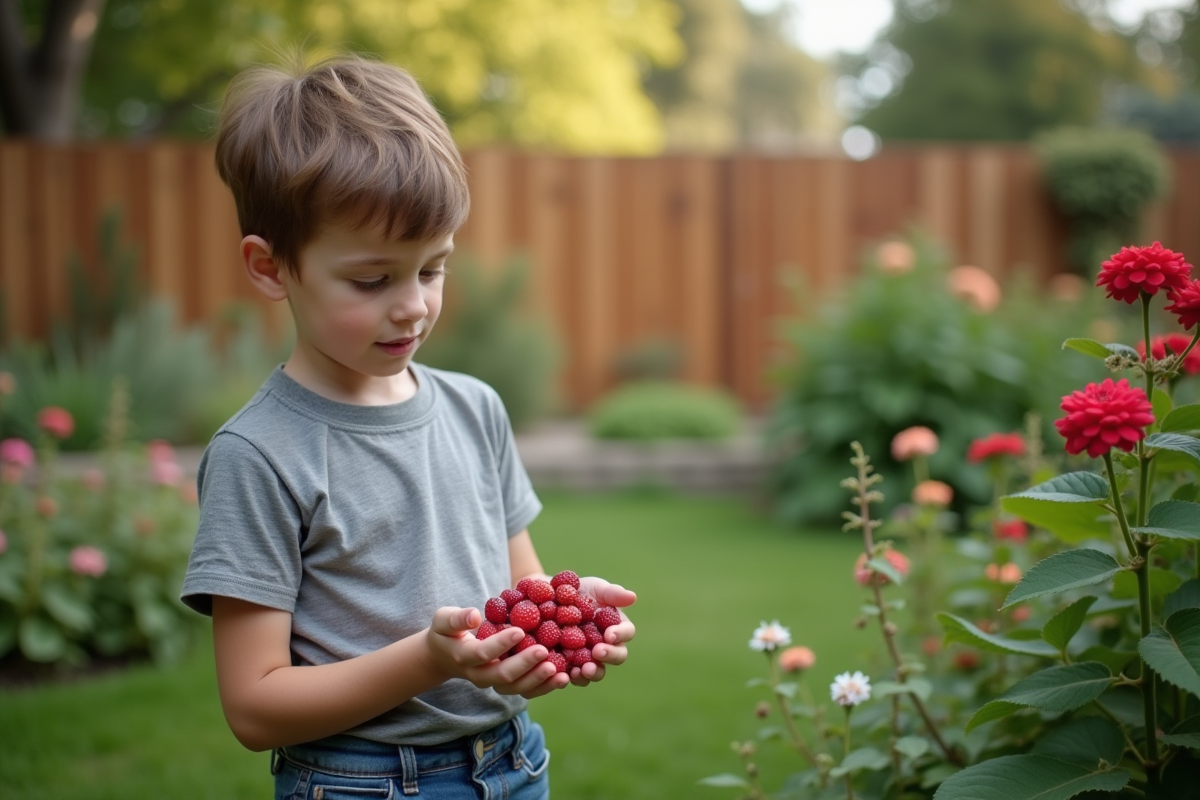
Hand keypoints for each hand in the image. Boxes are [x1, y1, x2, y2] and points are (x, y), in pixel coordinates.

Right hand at [425, 607, 567, 695]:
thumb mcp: (444, 620)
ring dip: (539, 681)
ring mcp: (494, 684)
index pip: (482, 653)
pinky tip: (565, 678)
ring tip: (561, 672)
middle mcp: (479, 675)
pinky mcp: (508, 686)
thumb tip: (474, 616)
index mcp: (464, 657)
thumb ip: (456, 618)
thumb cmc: (448, 631)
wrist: (446, 657)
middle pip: (502, 675)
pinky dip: (545, 687)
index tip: (519, 630)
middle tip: (544, 651)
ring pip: (517, 689)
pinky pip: (527, 691)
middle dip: (524, 664)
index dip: (500, 644)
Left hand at [571, 576, 636, 686]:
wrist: (550, 599)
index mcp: (616, 626)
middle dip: (609, 655)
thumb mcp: (595, 588)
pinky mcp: (571, 666)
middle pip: (617, 656)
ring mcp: (589, 657)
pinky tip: (566, 675)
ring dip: (593, 672)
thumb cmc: (579, 591)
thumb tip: (633, 597)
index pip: (626, 632)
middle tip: (598, 652)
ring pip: (598, 671)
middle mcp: (606, 645)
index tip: (609, 634)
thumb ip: (612, 593)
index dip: (620, 634)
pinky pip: (575, 676)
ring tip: (583, 669)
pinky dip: (573, 677)